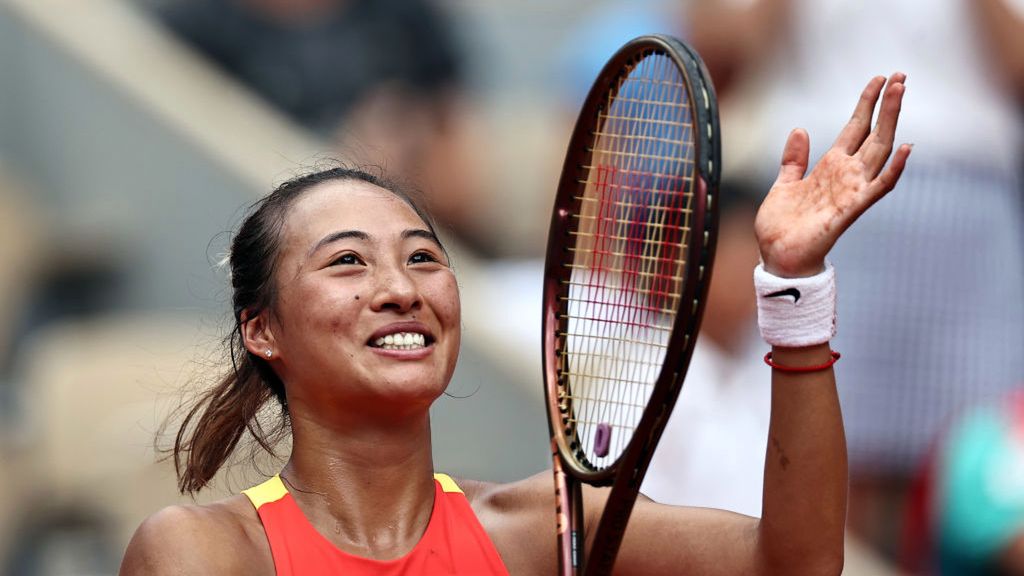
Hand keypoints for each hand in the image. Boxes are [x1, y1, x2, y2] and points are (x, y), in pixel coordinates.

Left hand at [754, 73, 911, 277]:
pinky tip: (907, 147)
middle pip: (874, 132)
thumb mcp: (784, 183)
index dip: (867, 103)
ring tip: (901, 92)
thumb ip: (794, 159)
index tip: (879, 79)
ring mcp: (852, 190)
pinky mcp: (851, 208)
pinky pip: (880, 187)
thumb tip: (800, 129)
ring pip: (880, 150)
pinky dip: (895, 169)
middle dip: (887, 104)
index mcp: (830, 166)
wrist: (778, 256)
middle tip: (901, 75)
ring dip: (892, 121)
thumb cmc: (782, 226)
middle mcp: (846, 175)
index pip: (855, 128)